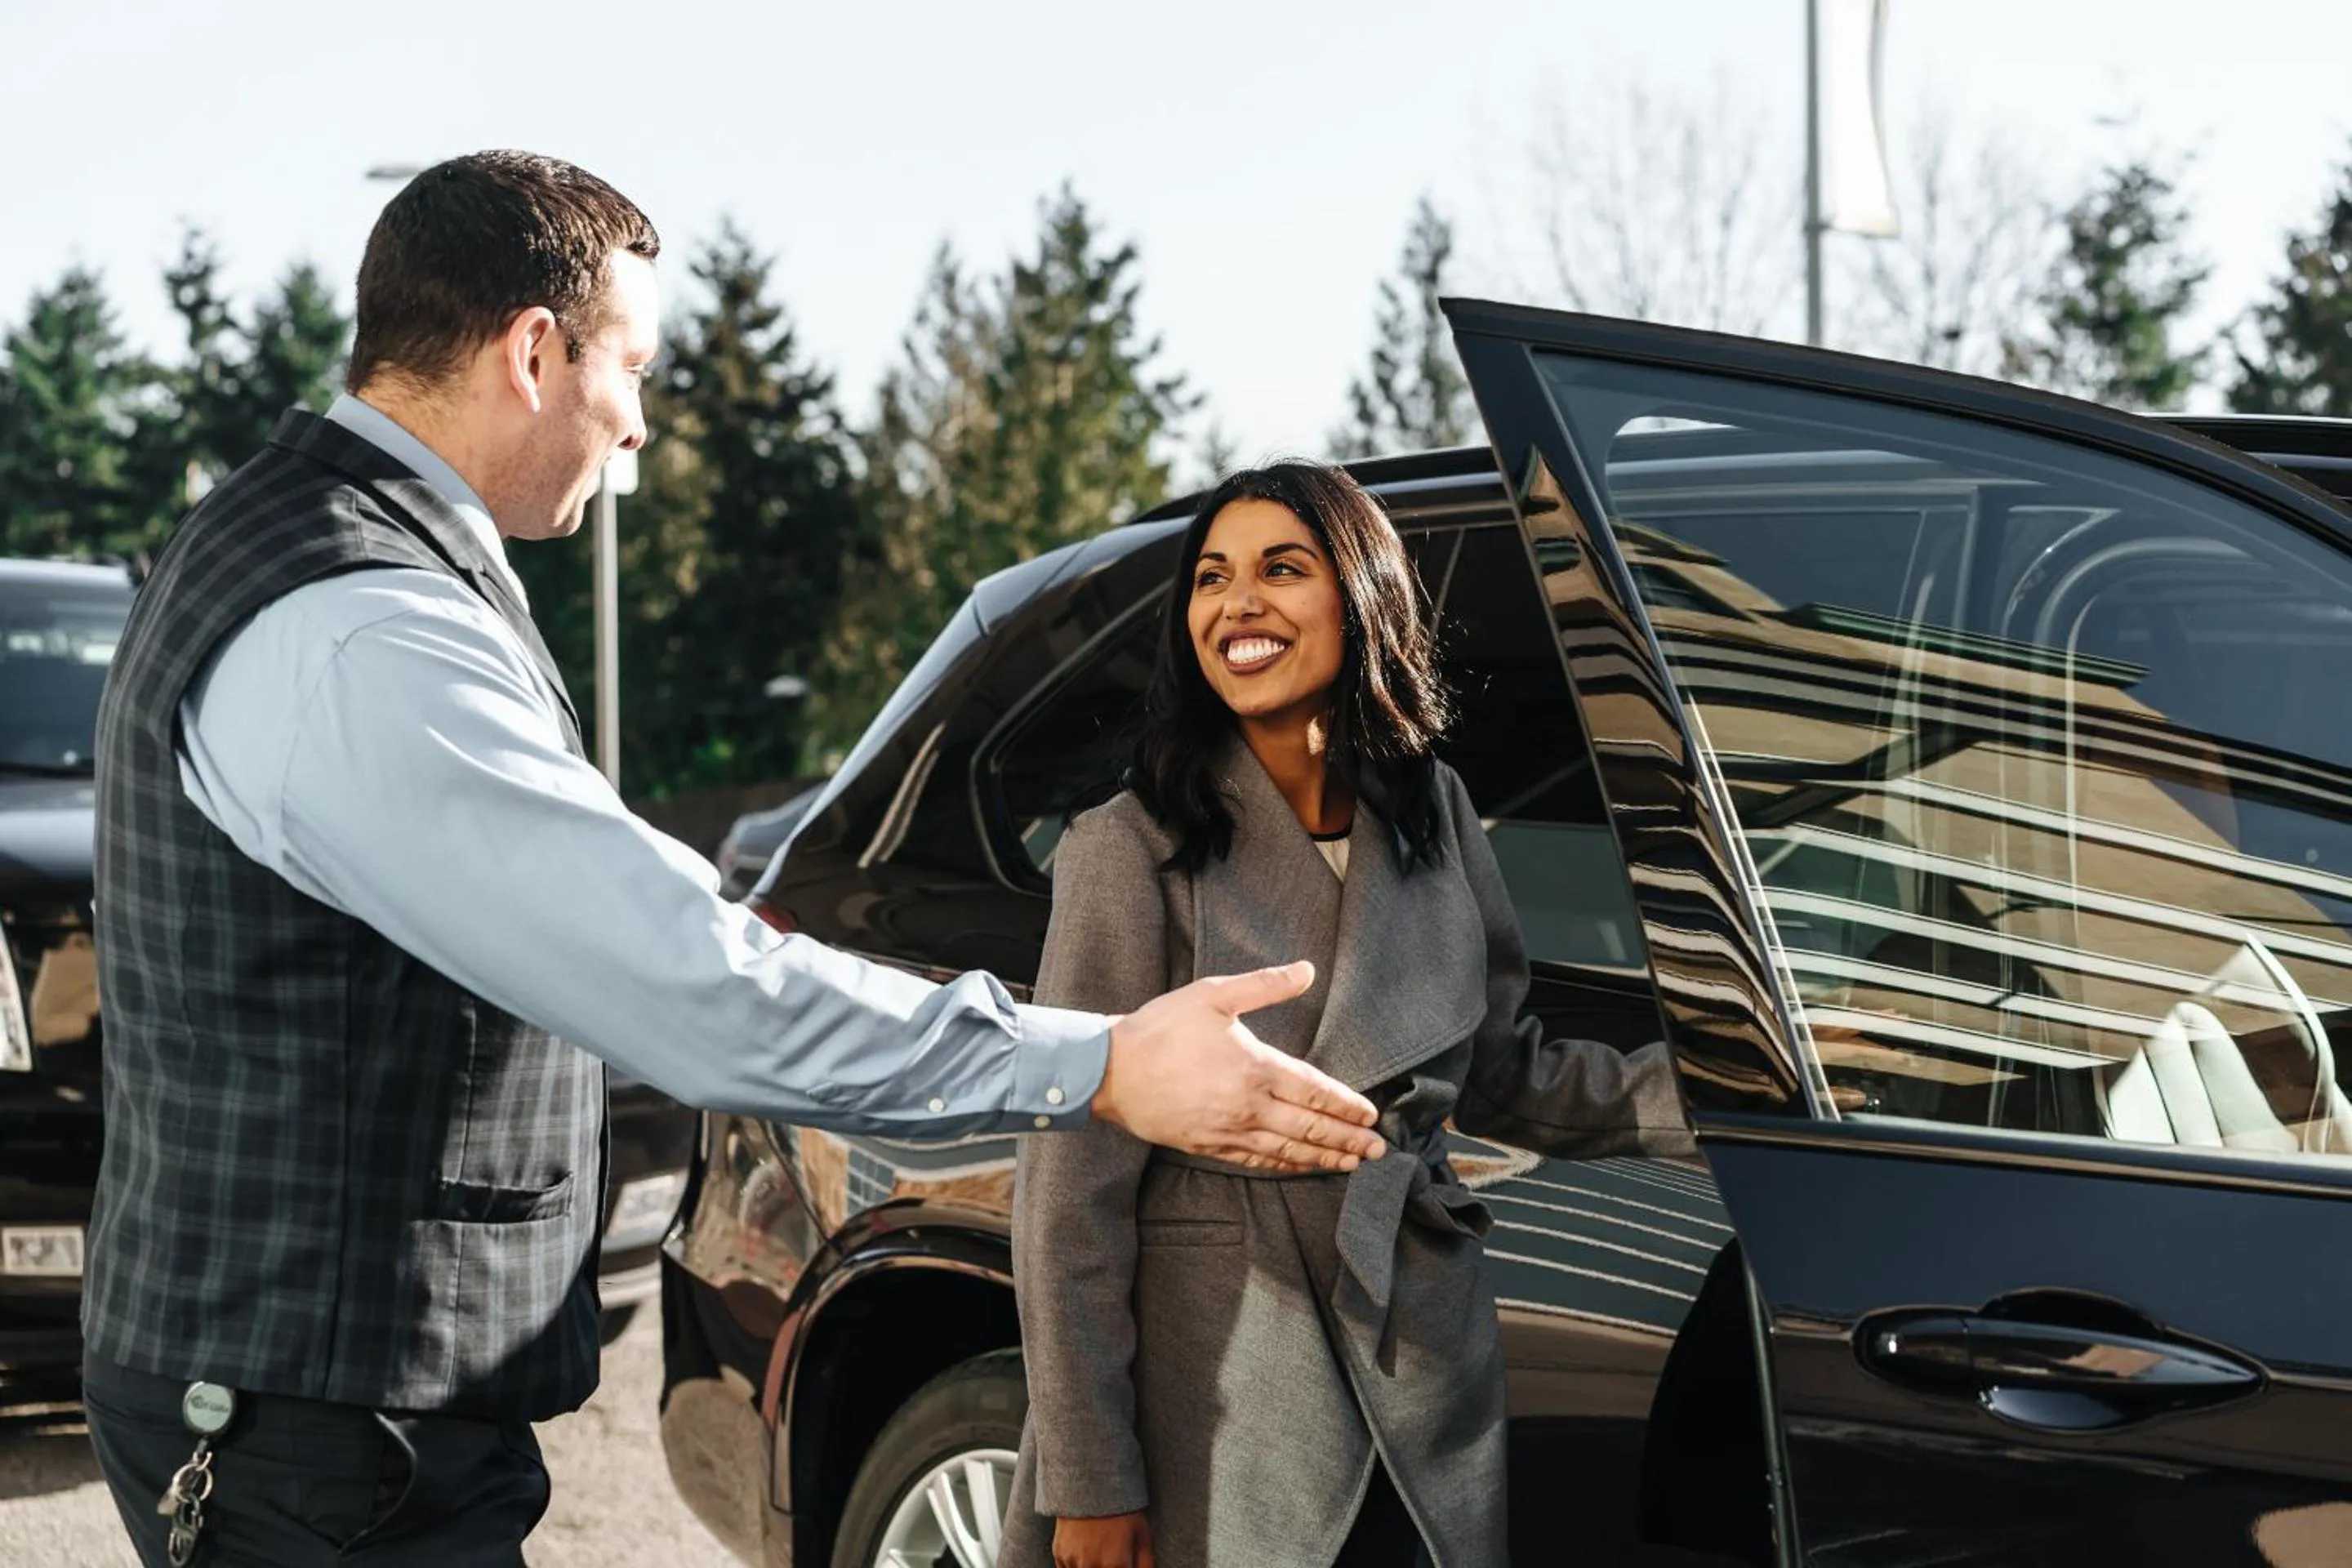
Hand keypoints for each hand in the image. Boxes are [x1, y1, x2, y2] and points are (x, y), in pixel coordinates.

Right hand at [1054, 1511, 1154, 1567]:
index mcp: (1116, 1565)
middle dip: (1109, 1567)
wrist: (1090, 1484)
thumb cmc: (1119, 1508)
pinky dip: (1076, 1564)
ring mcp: (1074, 1561)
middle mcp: (1093, 1567)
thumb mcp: (1142, 1534)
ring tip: (1098, 1548)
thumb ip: (1146, 1564)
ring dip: (1091, 1566)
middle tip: (1109, 1554)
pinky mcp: (1059, 1555)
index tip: (1123, 1563)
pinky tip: (1085, 1549)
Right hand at [1091, 961, 1383, 1172]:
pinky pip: (1257, 1162)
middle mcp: (1249, 1106)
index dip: (1347, 1106)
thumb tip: (1307, 969)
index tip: (1371, 1115)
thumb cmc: (1161, 1029)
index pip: (1316, 1092)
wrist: (1110, 1071)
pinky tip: (1299, 1168)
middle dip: (1348, 1139)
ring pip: (1288, 1151)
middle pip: (1310, 1128)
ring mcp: (1229, 1131)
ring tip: (1353, 1164)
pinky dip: (1285, 1167)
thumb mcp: (1213, 994)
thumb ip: (1265, 985)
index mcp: (1256, 1068)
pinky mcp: (1209, 1146)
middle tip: (1379, 1150)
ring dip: (1324, 1158)